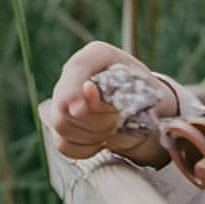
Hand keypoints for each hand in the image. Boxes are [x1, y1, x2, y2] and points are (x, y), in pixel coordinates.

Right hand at [43, 41, 174, 165]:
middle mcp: (72, 75)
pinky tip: (102, 139)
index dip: (73, 92)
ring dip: (94, 135)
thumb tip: (91, 93)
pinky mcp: (60, 124)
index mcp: (95, 55)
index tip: (80, 111)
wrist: (143, 109)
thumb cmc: (144, 92)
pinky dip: (87, 148)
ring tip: (114, 128)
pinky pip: (64, 144)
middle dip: (97, 121)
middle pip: (65, 106)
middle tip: (120, 122)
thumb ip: (120, 89)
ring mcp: (61, 99)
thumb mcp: (143, 87)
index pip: (76, 69)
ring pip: (63, 127)